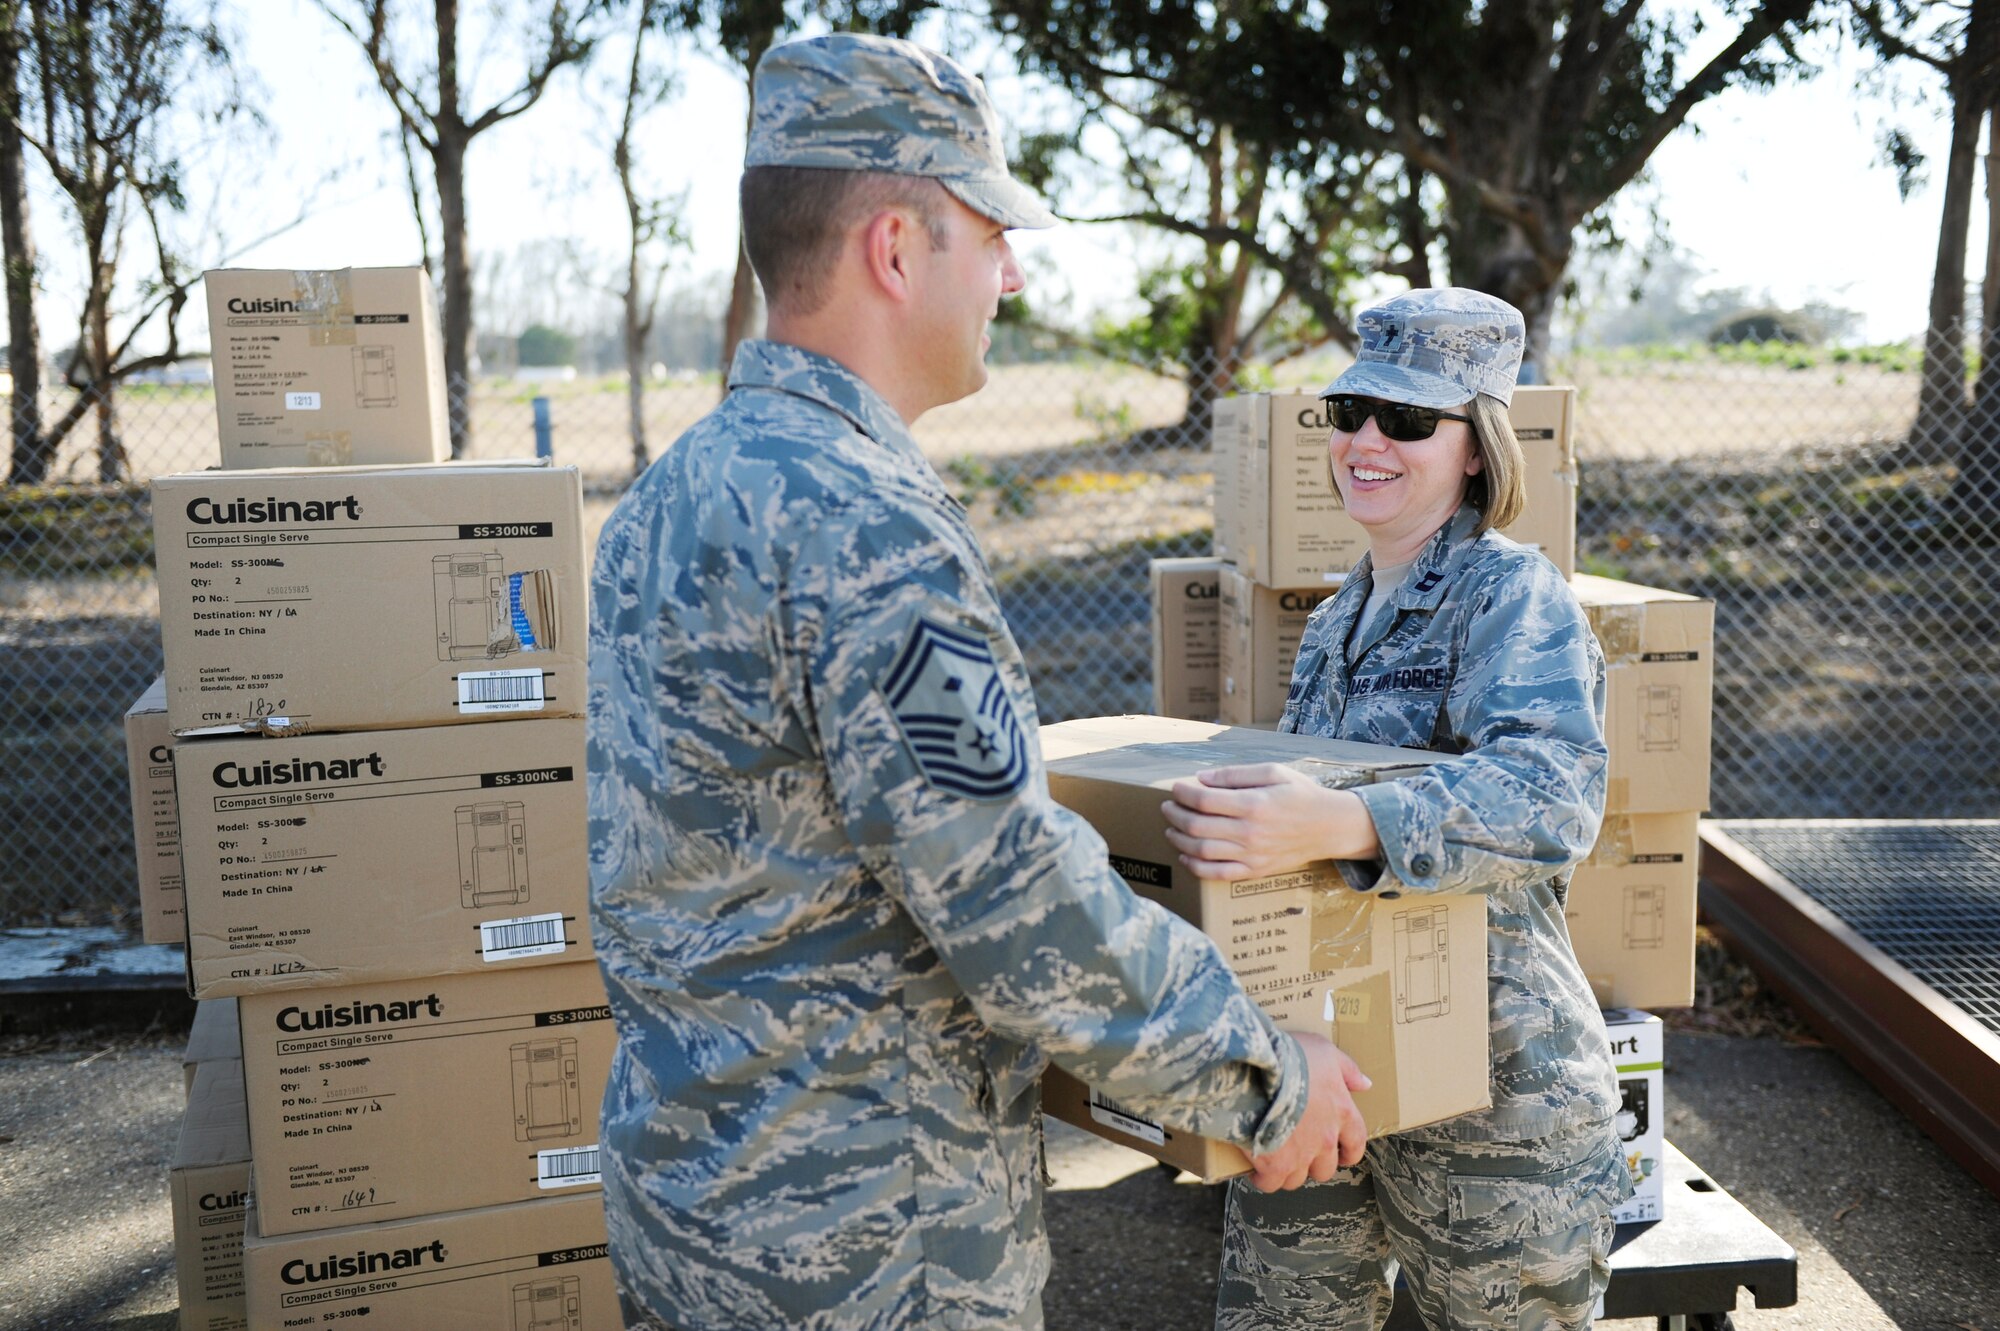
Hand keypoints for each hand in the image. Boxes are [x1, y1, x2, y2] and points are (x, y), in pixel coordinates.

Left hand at [1160, 764, 1378, 880]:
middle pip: (1197, 826)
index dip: (1183, 793)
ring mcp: (1252, 855)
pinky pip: (1218, 874)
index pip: (1204, 800)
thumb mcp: (1273, 772)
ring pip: (1202, 852)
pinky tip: (1186, 856)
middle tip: (1168, 807)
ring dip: (1179, 840)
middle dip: (1175, 815)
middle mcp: (1251, 832)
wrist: (1329, 827)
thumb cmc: (1301, 794)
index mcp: (1255, 804)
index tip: (1176, 788)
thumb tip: (1202, 778)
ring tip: (1172, 828)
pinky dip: (1196, 867)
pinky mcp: (1255, 871)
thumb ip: (1236, 774)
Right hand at [1248, 1032, 1370, 1190]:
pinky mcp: (1274, 1165)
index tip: (1342, 1155)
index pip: (1356, 1143)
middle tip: (1297, 1152)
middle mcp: (1325, 1139)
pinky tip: (1254, 1167)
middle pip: (1325, 1168)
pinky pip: (1270, 1183)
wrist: (1256, 1070)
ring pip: (1297, 1179)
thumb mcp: (1325, 1051)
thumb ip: (1347, 1069)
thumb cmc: (1290, 1056)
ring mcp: (1300, 1155)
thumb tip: (1365, 1084)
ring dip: (1286, 1171)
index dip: (1349, 1152)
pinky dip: (1262, 1178)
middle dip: (1312, 1164)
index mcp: (1341, 1113)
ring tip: (1272, 1157)